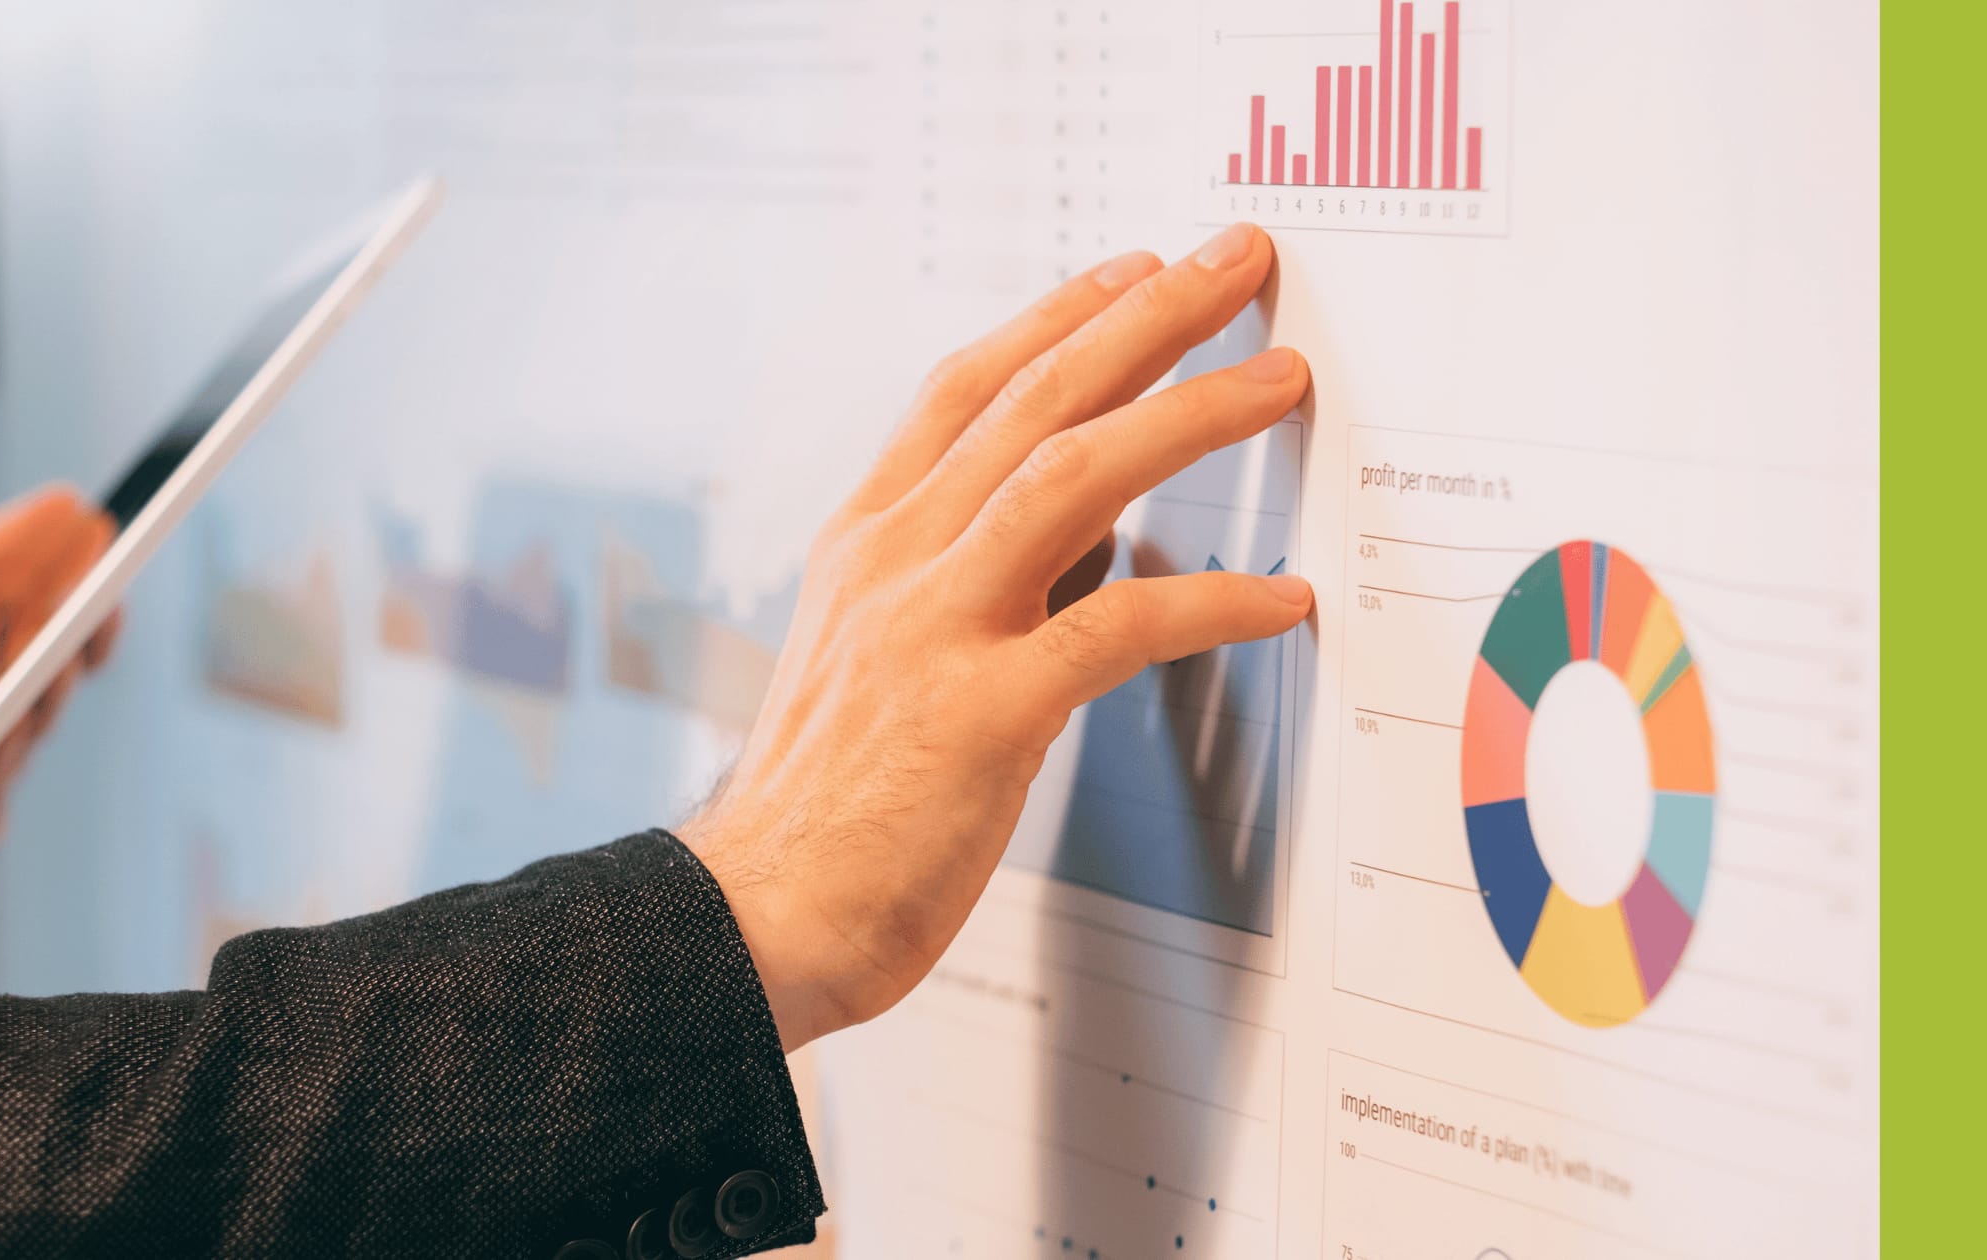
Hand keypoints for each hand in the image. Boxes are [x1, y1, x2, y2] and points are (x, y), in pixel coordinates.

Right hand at [681, 222, 1312, 1050]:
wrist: (755, 916)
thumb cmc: (826, 805)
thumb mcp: (878, 657)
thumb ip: (975, 581)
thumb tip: (1096, 530)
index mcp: (865, 543)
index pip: (965, 389)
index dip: (1058, 316)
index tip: (1135, 269)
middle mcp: (894, 561)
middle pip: (1033, 399)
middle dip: (1146, 318)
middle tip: (1234, 262)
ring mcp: (934, 628)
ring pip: (1076, 477)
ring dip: (1187, 415)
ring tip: (1275, 379)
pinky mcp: (982, 712)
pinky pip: (1120, 628)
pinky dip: (1212, 602)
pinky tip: (1278, 596)